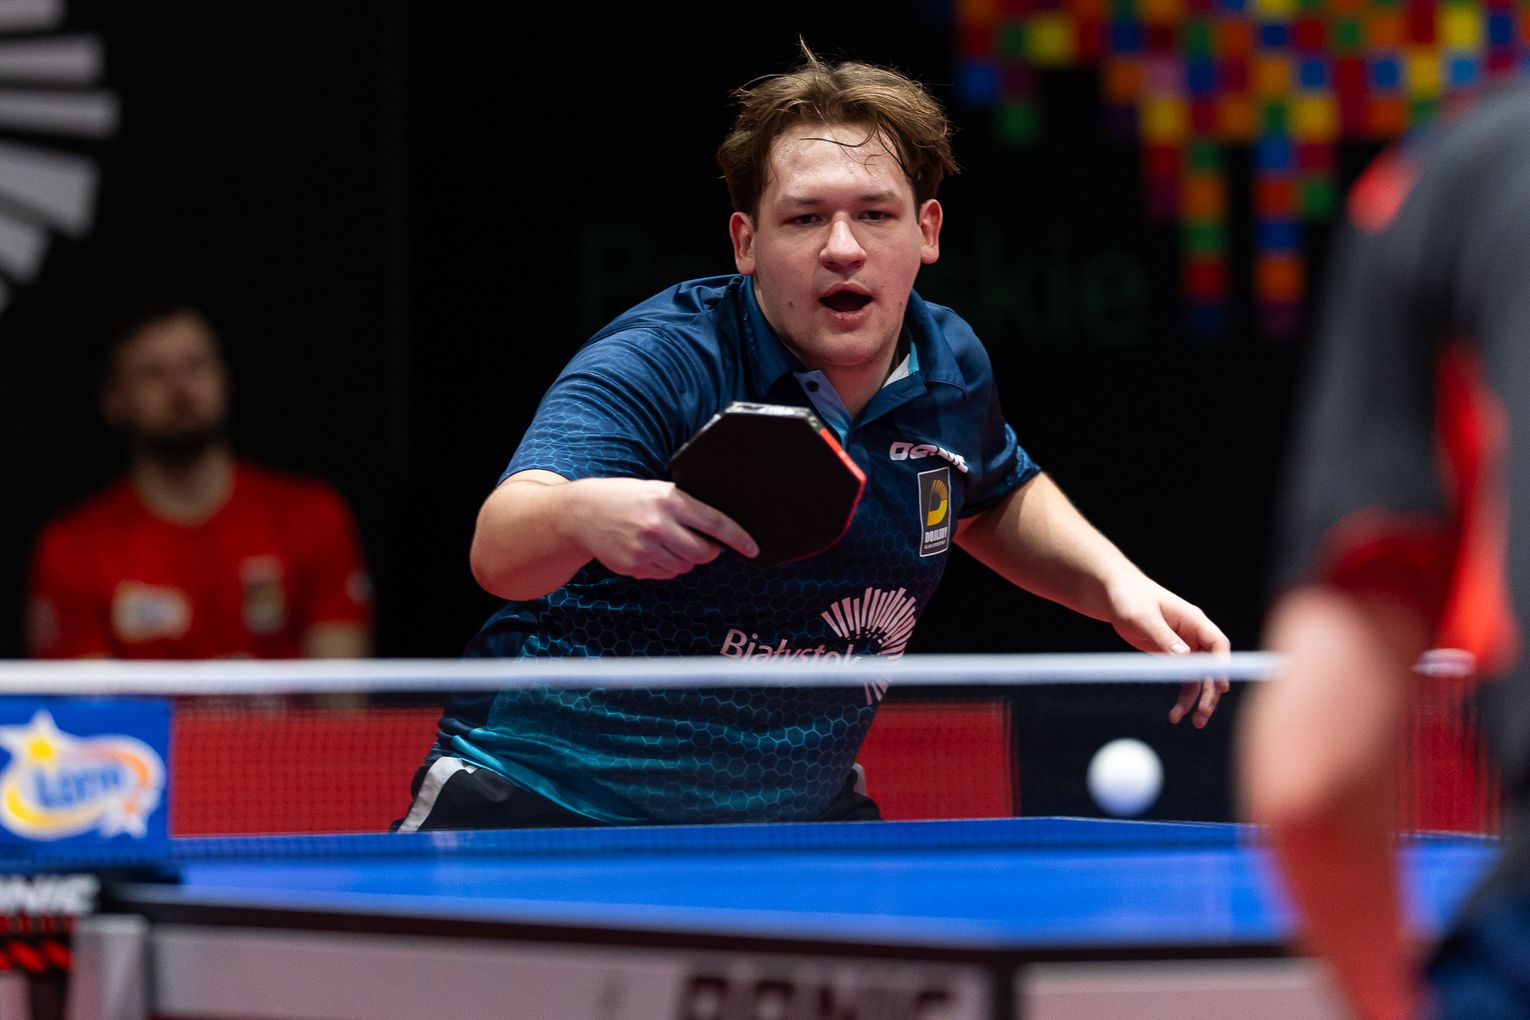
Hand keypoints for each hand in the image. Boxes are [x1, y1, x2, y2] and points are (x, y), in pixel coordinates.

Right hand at [567, 478, 757, 579]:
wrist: (582, 512)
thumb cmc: (626, 498)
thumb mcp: (656, 490)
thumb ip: (685, 506)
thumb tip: (719, 530)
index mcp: (669, 500)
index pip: (715, 523)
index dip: (739, 538)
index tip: (753, 549)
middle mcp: (659, 524)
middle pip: (704, 552)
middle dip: (708, 551)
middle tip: (700, 544)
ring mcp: (645, 548)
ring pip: (686, 566)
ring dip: (685, 559)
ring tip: (667, 542)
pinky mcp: (634, 565)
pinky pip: (666, 574)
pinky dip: (666, 567)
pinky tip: (651, 551)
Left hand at [1105, 574, 1230, 727]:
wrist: (1115, 595)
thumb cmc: (1130, 599)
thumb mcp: (1143, 617)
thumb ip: (1163, 637)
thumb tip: (1184, 656)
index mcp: (1193, 620)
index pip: (1217, 643)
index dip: (1221, 665)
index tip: (1221, 686)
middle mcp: (1194, 635)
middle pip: (1212, 666)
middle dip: (1211, 691)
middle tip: (1203, 714)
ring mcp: (1185, 647)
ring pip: (1199, 678)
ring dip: (1198, 700)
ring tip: (1195, 723)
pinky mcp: (1173, 656)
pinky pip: (1184, 680)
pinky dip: (1183, 698)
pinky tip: (1176, 715)